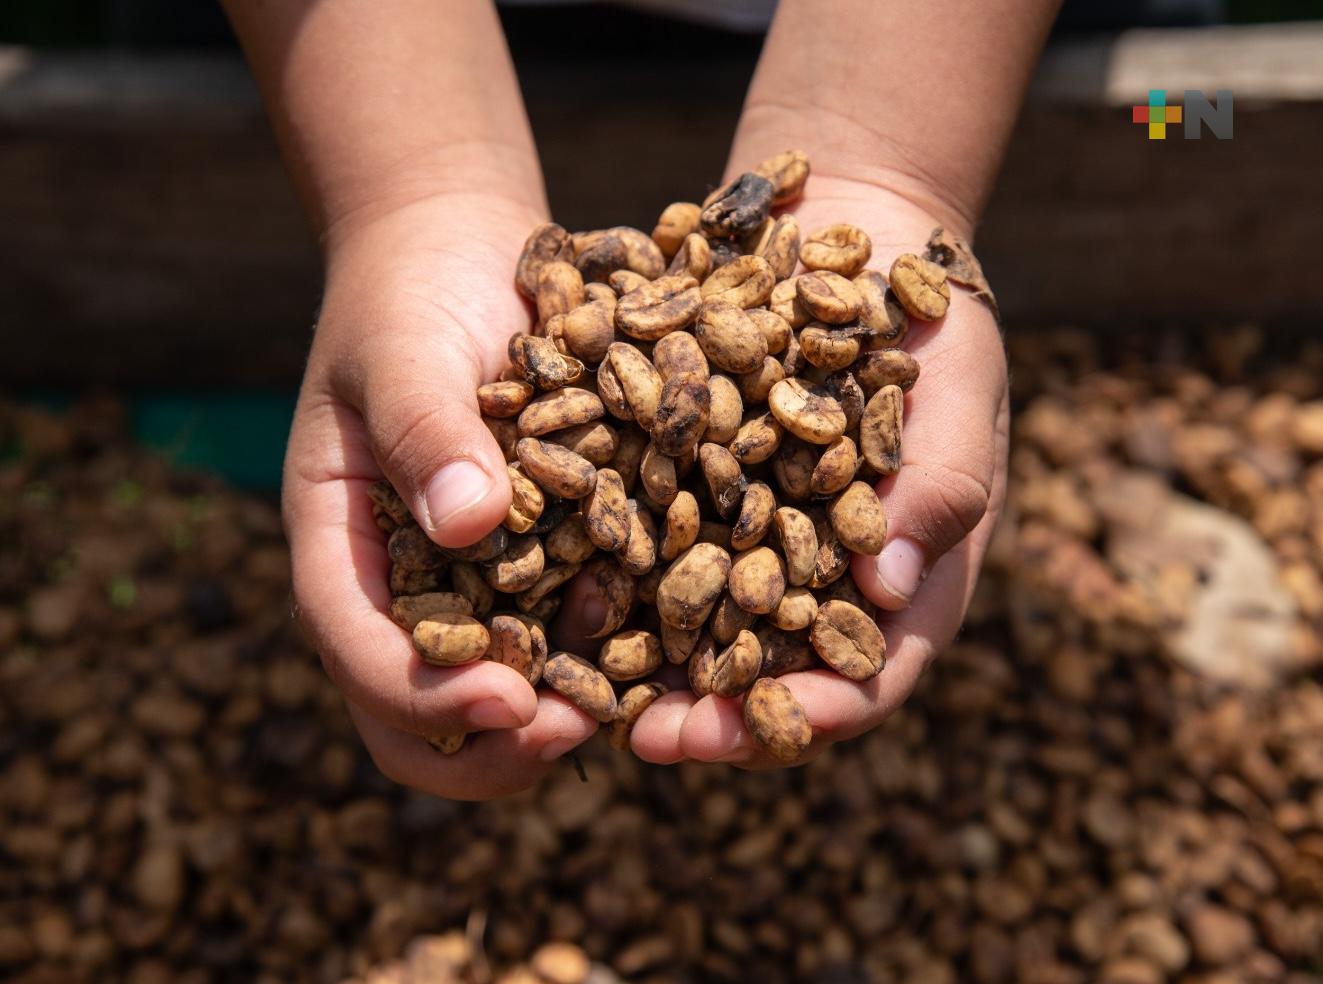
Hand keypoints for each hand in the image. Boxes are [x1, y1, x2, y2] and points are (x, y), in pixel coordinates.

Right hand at [282, 194, 598, 799]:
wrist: (461, 255)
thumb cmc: (411, 295)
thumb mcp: (405, 348)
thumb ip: (426, 429)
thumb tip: (467, 525)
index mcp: (342, 549)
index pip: (360, 653)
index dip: (425, 696)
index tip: (510, 702)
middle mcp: (402, 588)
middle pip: (419, 717)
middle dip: (493, 745)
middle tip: (577, 729)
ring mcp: (471, 586)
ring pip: (499, 696)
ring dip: (559, 713)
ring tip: (634, 692)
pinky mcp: (540, 566)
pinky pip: (566, 637)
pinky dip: (610, 655)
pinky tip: (670, 638)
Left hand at [629, 176, 1009, 766]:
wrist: (863, 238)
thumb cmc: (936, 333)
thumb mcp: (955, 407)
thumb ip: (934, 495)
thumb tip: (887, 591)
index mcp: (901, 582)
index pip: (866, 678)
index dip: (812, 716)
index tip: (757, 731)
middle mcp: (820, 578)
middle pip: (768, 674)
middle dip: (709, 713)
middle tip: (643, 738)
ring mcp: (754, 538)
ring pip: (699, 623)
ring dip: (646, 663)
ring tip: (583, 690)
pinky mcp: (697, 489)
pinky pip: (654, 541)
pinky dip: (615, 572)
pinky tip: (558, 589)